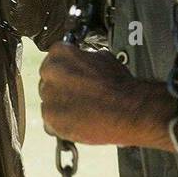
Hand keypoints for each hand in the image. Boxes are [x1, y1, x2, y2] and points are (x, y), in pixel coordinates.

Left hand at [39, 42, 157, 145]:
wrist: (129, 111)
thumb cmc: (119, 85)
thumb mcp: (103, 57)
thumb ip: (84, 58)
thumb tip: (82, 62)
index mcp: (61, 53)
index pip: (55, 57)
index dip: (67, 67)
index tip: (73, 74)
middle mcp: (50, 72)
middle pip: (48, 79)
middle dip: (61, 86)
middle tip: (79, 93)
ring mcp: (48, 97)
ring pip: (48, 101)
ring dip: (60, 105)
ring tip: (81, 109)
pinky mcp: (50, 119)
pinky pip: (50, 121)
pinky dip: (61, 123)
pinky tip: (78, 120)